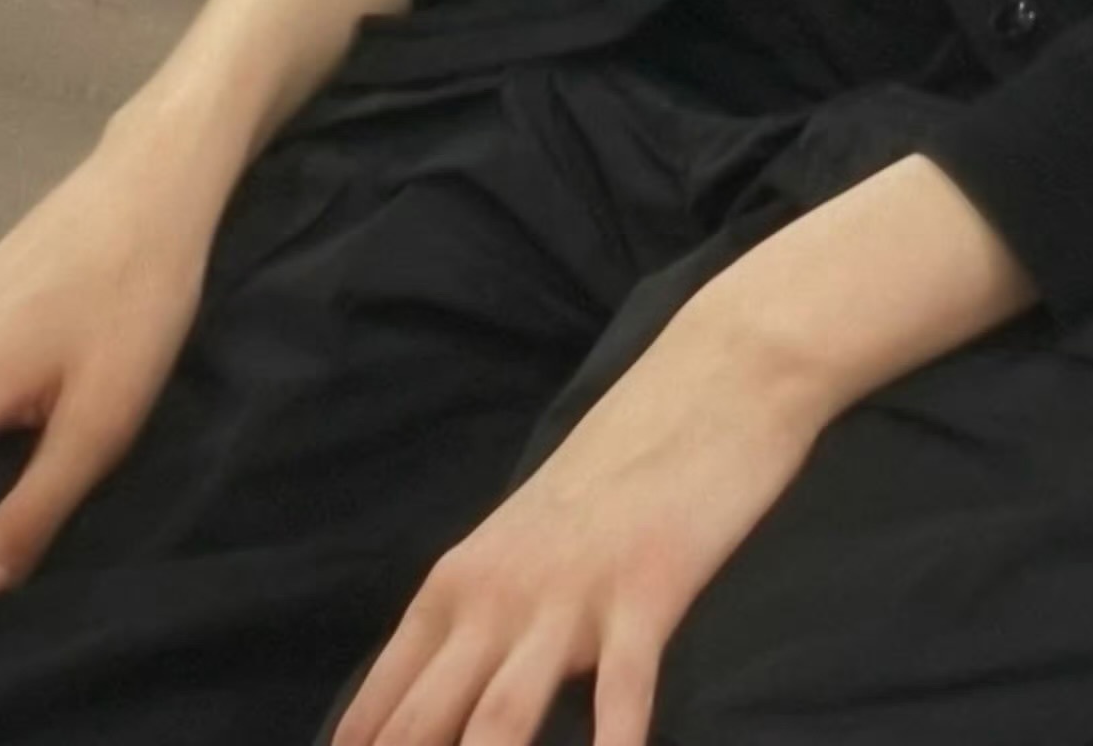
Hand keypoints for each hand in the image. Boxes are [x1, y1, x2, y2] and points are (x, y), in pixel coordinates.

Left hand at [324, 296, 826, 745]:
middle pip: (424, 723)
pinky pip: (621, 693)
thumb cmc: (613, 477)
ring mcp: (570, 595)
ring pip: (500, 720)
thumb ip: (474, 622)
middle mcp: (498, 594)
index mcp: (458, 582)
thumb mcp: (522, 544)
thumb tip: (431, 710)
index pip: (382, 701)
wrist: (710, 380)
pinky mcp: (647, 590)